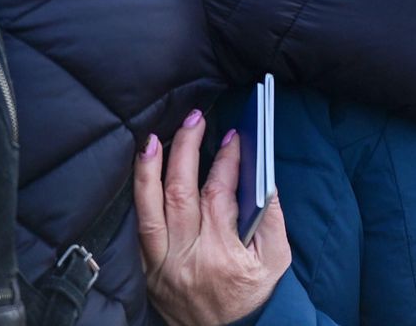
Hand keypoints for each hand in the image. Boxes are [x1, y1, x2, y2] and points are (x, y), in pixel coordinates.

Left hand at [135, 109, 291, 325]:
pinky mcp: (149, 270)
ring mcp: (162, 264)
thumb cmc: (255, 295)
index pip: (218, 194)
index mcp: (222, 254)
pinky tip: (144, 173)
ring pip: (149, 208)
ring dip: (149, 169)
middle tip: (194, 120)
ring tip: (155, 139)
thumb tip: (262, 175)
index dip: (225, 160)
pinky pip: (140, 228)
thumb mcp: (276, 260)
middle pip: (179, 192)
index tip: (231, 136)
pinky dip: (140, 197)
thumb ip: (271, 217)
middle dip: (186, 149)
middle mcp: (187, 258)